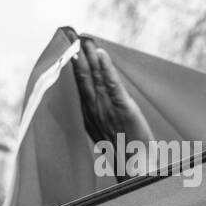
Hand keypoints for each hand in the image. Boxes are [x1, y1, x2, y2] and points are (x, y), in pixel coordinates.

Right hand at [72, 37, 154, 168]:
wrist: (138, 171)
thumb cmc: (125, 152)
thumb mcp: (109, 132)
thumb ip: (101, 115)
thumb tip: (96, 105)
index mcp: (90, 114)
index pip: (79, 83)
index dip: (73, 65)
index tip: (68, 46)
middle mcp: (94, 109)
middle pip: (82, 76)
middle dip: (75, 55)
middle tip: (69, 34)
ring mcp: (106, 109)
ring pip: (93, 77)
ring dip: (88, 56)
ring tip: (81, 38)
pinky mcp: (123, 109)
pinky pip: (112, 85)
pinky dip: (105, 68)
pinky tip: (100, 53)